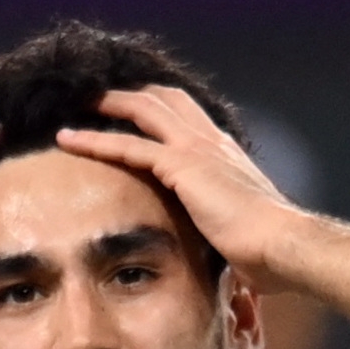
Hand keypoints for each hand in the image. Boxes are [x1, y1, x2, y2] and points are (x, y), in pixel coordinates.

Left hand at [56, 86, 317, 283]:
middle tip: (99, 94)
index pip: (188, 116)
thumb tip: (222, 255)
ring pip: (142, 109)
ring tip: (75, 104)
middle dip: (131, 92)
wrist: (282, 245)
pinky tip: (67, 138)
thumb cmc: (270, 250)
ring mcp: (196, 149)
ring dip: (107, 103)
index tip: (135, 107)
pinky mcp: (181, 165)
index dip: (160, 106)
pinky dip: (94, 139)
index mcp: (227, 154)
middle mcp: (212, 142)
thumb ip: (225, 230)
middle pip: (164, 98)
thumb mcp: (243, 232)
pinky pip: (128, 145)